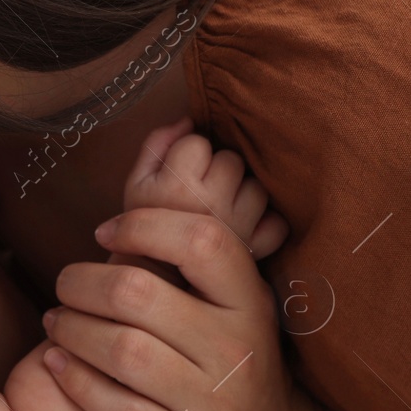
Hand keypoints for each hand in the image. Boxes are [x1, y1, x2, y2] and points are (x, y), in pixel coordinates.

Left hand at [41, 206, 325, 410]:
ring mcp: (214, 405)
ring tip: (56, 321)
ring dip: (72, 330)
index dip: (141, 225)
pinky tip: (58, 363)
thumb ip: (192, 254)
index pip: (201, 240)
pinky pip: (115, 407)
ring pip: (121, 350)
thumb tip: (159, 148)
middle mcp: (237, 352)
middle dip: (83, 282)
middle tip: (64, 284)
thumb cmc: (232, 360)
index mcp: (250, 304)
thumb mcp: (232, 306)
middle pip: (138, 294)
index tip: (103, 231)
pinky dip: (76, 380)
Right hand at [122, 118, 288, 258]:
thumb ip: (156, 146)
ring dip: (241, 193)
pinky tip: (240, 229)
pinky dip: (264, 223)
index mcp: (174, 188)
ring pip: (255, 186)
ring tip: (218, 211)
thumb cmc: (140, 233)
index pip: (196, 142)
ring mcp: (238, 227)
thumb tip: (187, 121)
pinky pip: (276, 221)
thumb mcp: (134, 185)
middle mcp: (210, 205)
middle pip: (230, 160)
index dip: (186, 155)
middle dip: (216, 170)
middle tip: (197, 194)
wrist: (153, 289)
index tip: (175, 176)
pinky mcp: (258, 249)